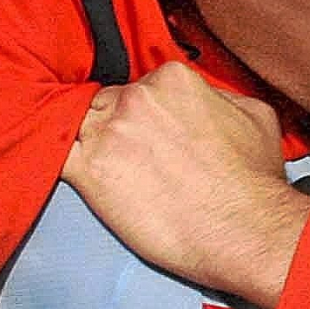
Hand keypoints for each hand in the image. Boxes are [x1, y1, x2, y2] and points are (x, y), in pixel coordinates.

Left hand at [62, 62, 309, 306]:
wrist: (243, 229)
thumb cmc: (254, 181)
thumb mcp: (255, 116)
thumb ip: (220, 97)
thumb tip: (207, 100)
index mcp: (172, 79)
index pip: (142, 86)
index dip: (146, 113)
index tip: (153, 134)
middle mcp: (135, 98)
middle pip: (107, 102)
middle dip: (117, 126)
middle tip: (135, 157)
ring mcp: (109, 133)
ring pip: (79, 124)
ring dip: (89, 143)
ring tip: (105, 167)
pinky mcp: (90, 172)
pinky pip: (55, 153)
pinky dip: (56, 157)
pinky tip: (68, 170)